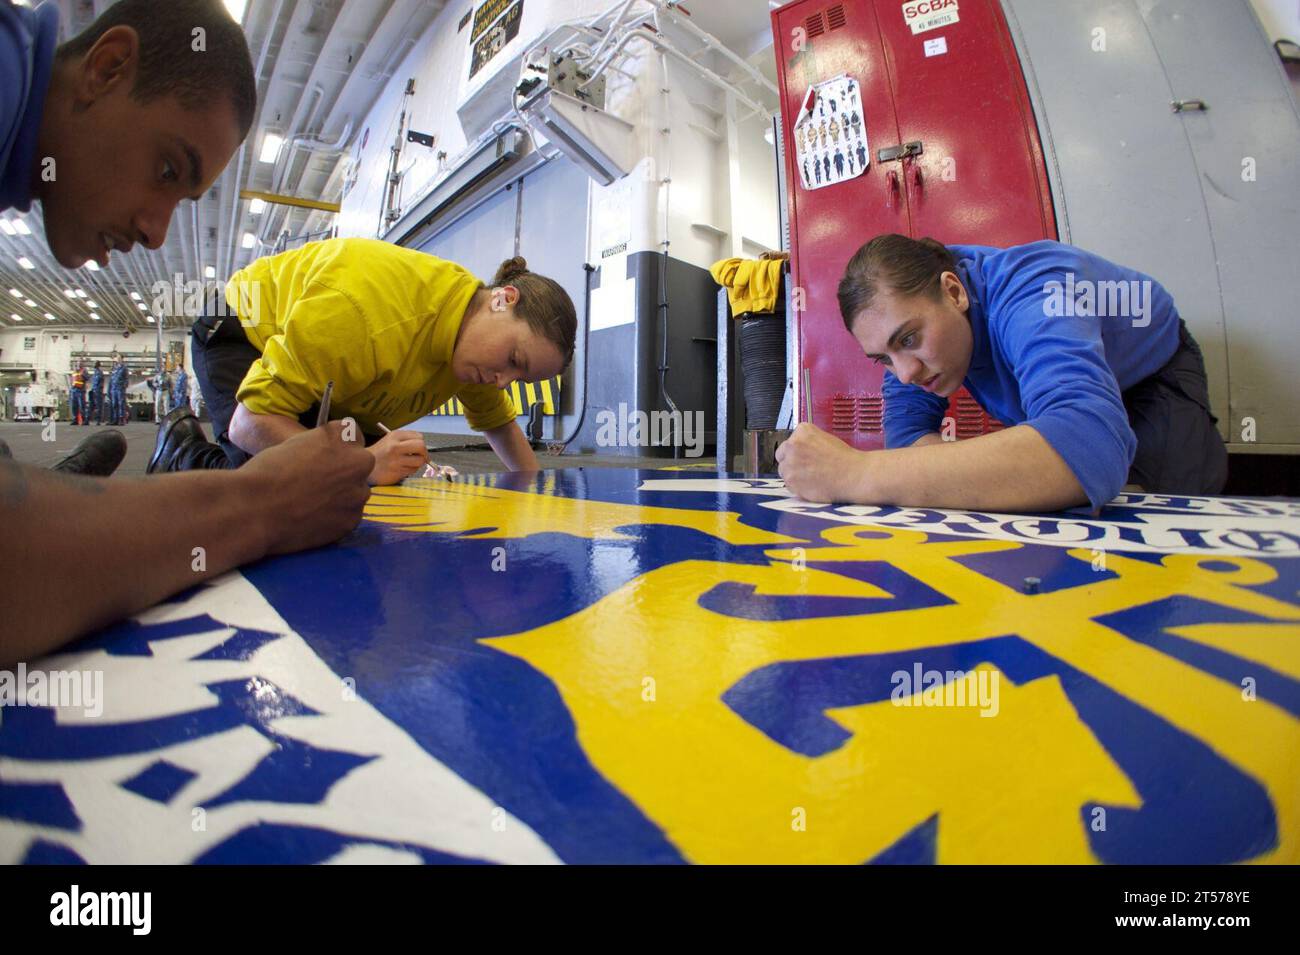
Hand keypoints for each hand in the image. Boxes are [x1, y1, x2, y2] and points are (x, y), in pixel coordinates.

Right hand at [241, 421, 375, 555]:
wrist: (255, 509)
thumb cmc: (268, 473)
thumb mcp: (297, 444)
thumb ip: (321, 447)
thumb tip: (330, 458)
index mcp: (342, 435)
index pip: (353, 435)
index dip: (338, 446)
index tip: (324, 456)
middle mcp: (359, 461)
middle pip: (359, 465)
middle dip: (344, 472)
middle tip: (317, 484)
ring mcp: (358, 493)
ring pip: (355, 493)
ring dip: (341, 496)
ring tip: (310, 504)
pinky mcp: (352, 520)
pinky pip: (348, 516)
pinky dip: (335, 518)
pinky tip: (312, 518)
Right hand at [366, 428, 430, 484]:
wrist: (363, 466)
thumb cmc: (380, 453)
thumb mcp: (390, 440)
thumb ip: (407, 440)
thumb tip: (424, 447)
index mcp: (395, 435)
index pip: (419, 437)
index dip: (421, 443)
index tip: (418, 448)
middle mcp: (395, 446)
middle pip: (421, 446)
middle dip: (424, 453)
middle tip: (421, 456)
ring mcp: (396, 460)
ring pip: (420, 461)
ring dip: (417, 463)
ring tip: (409, 463)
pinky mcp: (396, 472)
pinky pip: (413, 470)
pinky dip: (411, 470)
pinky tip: (402, 469)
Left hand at [775, 422, 865, 502]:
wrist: (853, 475)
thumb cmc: (844, 458)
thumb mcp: (825, 437)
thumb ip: (807, 440)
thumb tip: (800, 448)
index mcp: (802, 431)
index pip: (790, 441)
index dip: (797, 451)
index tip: (805, 456)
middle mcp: (792, 445)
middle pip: (782, 455)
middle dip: (791, 461)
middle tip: (806, 467)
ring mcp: (790, 464)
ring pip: (784, 471)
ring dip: (793, 474)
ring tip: (812, 476)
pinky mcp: (791, 481)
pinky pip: (788, 485)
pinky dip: (797, 486)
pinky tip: (812, 484)